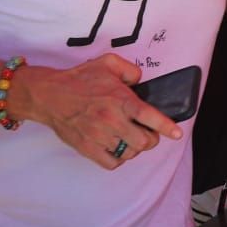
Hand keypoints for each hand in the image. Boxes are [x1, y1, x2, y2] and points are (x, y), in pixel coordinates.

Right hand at [15, 53, 181, 169]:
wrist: (49, 95)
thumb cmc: (79, 79)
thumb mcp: (108, 63)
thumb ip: (130, 70)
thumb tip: (140, 82)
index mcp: (120, 99)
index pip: (149, 116)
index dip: (166, 127)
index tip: (177, 134)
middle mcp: (112, 120)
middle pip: (144, 141)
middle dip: (150, 138)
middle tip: (146, 132)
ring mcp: (99, 136)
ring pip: (130, 153)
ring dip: (134, 148)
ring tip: (129, 138)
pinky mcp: (87, 148)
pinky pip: (112, 163)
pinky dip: (118, 158)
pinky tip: (116, 147)